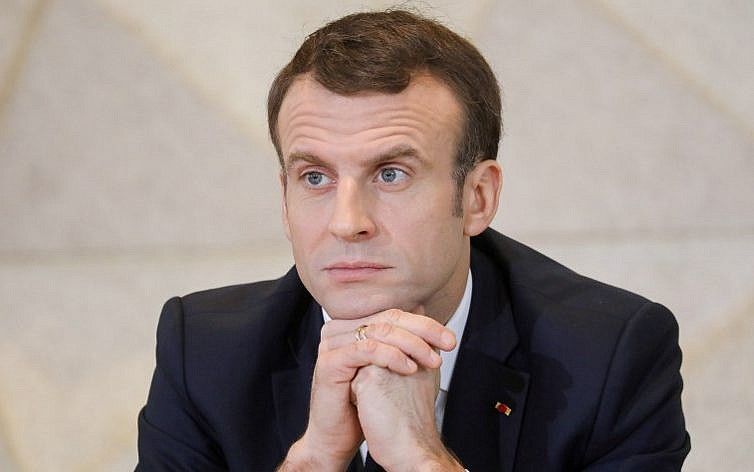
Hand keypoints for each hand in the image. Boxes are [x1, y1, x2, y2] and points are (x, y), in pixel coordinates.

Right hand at [281, 309, 456, 469]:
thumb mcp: (387, 369)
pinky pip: (366, 350)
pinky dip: (391, 356)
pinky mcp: (328, 362)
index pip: (392, 315)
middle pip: (387, 319)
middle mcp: (337, 330)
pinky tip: (409, 369)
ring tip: (432, 361)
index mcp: (350, 327)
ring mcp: (330, 345)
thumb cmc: (362, 405)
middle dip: (423, 331)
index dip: (424, 324)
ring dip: (412, 344)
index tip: (449, 339)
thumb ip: (401, 341)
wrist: (338, 437)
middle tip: (448, 344)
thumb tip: (422, 311)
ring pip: (379, 332)